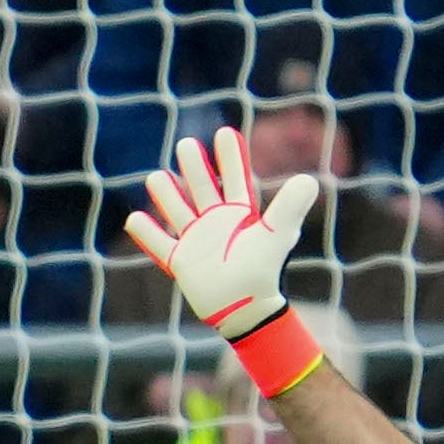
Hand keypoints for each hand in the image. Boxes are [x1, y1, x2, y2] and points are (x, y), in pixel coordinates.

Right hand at [121, 126, 317, 343]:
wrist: (246, 310)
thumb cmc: (263, 272)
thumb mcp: (277, 235)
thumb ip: (290, 208)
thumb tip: (309, 179)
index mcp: (239, 215)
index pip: (233, 179)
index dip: (229, 157)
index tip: (223, 133)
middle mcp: (216, 224)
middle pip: (202, 189)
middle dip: (194, 168)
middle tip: (186, 145)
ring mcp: (197, 241)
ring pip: (178, 211)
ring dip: (167, 195)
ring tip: (156, 176)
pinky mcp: (181, 261)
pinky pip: (160, 245)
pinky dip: (146, 234)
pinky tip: (134, 219)